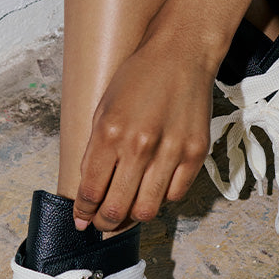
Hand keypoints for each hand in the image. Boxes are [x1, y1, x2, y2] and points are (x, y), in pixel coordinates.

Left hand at [73, 31, 216, 231]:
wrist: (181, 54)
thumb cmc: (138, 77)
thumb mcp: (103, 108)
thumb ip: (96, 150)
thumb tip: (91, 190)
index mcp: (109, 133)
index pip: (91, 191)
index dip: (83, 213)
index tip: (82, 220)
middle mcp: (139, 146)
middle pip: (116, 209)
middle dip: (103, 224)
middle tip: (101, 225)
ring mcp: (171, 151)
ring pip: (146, 210)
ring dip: (132, 218)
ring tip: (126, 212)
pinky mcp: (196, 153)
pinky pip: (175, 195)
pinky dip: (161, 199)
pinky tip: (152, 190)